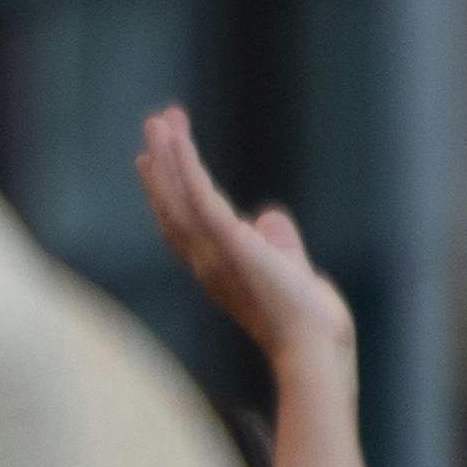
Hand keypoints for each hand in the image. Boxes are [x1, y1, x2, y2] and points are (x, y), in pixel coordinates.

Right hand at [136, 104, 352, 381]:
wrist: (313, 347)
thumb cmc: (308, 321)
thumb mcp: (292, 271)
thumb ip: (279, 244)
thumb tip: (268, 217)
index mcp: (217, 269)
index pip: (182, 224)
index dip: (165, 192)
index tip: (152, 162)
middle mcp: (205, 261)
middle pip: (172, 205)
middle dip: (162, 165)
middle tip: (153, 127)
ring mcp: (212, 252)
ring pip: (179, 196)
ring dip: (168, 155)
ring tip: (159, 119)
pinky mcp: (228, 241)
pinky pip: (197, 195)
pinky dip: (184, 164)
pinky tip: (177, 137)